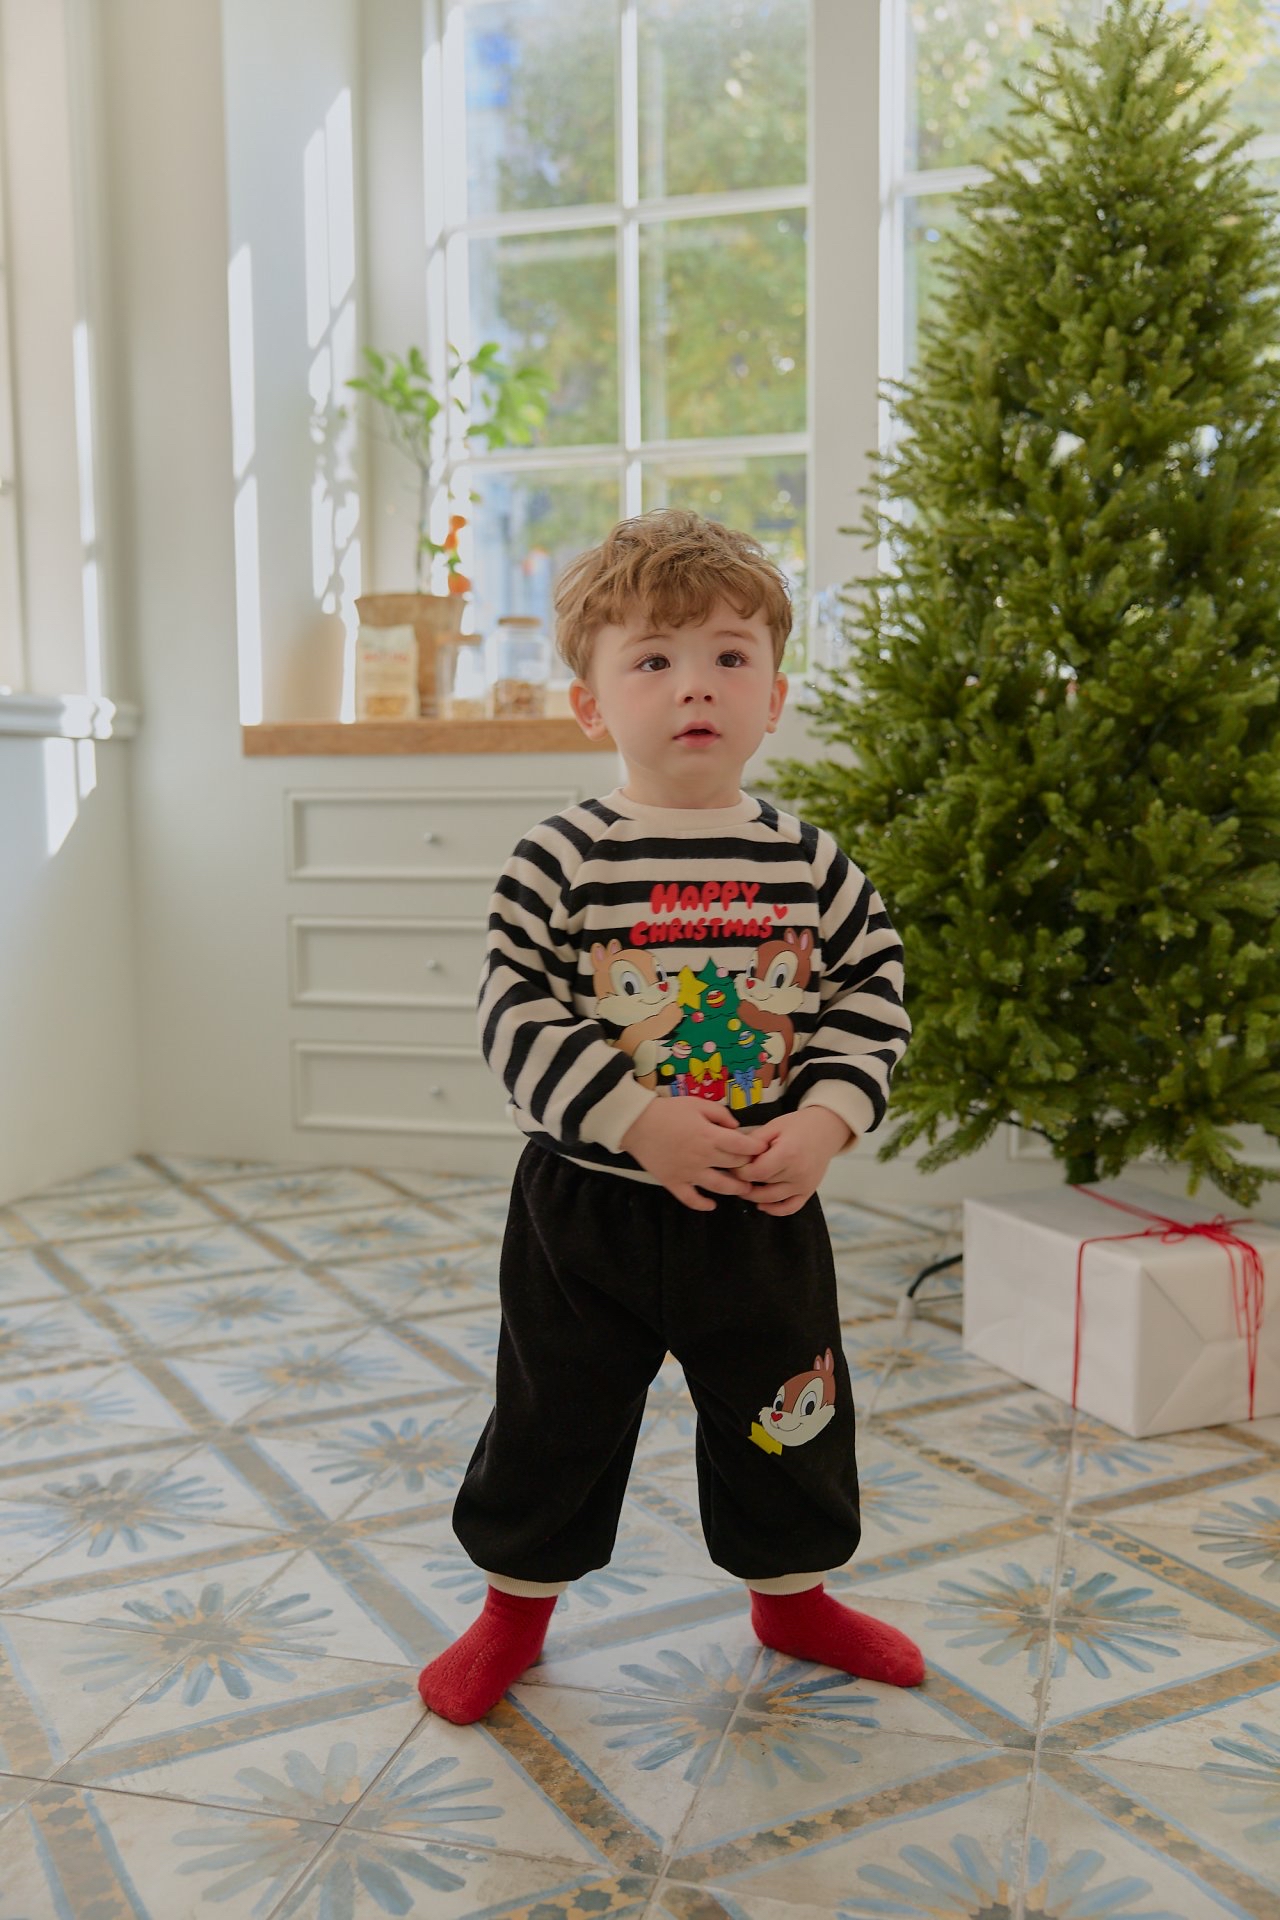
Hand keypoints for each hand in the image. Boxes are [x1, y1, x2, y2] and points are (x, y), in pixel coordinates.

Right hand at [620, 1098, 771, 1212]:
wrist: (636, 1123)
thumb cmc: (667, 1111)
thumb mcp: (697, 1104)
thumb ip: (720, 1114)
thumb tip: (736, 1127)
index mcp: (709, 1136)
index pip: (742, 1146)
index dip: (756, 1148)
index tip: (763, 1149)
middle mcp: (703, 1157)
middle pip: (734, 1166)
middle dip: (749, 1166)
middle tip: (757, 1167)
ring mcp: (688, 1173)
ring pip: (719, 1186)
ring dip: (735, 1189)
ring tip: (744, 1189)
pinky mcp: (673, 1182)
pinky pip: (690, 1199)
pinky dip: (702, 1204)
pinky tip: (712, 1205)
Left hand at [724, 1108, 854, 1215]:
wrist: (826, 1130)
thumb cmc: (799, 1126)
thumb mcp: (774, 1126)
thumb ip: (753, 1141)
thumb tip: (734, 1155)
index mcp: (788, 1154)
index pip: (756, 1172)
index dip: (739, 1171)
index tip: (733, 1165)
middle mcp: (798, 1172)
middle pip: (762, 1185)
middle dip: (745, 1181)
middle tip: (736, 1173)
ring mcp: (804, 1184)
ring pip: (772, 1199)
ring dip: (754, 1196)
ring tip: (743, 1188)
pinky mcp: (808, 1191)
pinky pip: (790, 1208)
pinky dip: (774, 1210)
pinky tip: (762, 1205)